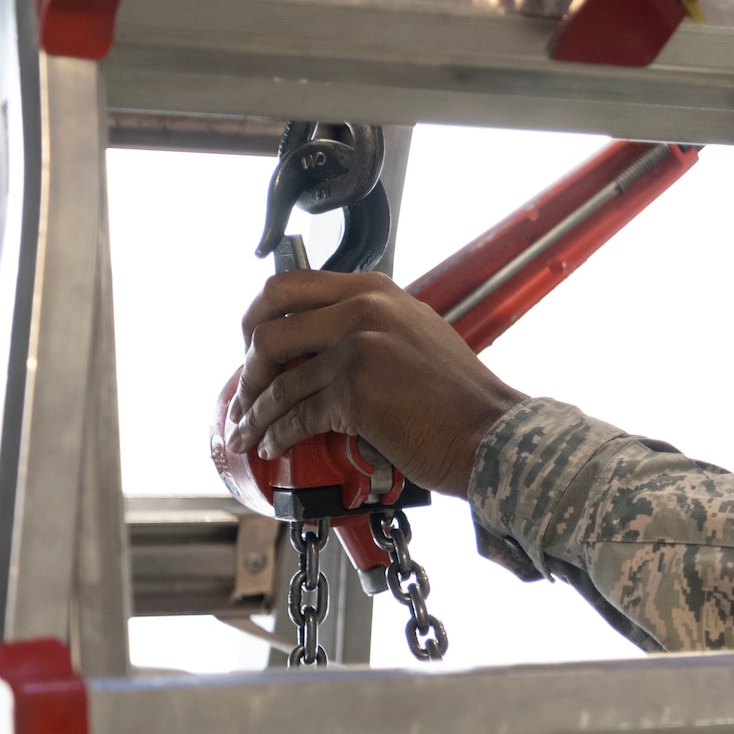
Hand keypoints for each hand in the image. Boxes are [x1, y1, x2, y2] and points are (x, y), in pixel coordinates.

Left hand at [225, 271, 525, 496]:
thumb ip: (370, 323)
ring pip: (277, 380)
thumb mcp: (415, 331)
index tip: (252, 349)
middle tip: (245, 390)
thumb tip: (320, 339)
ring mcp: (357, 348)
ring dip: (253, 413)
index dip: (258, 319)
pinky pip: (295, 416)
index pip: (289, 286)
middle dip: (246, 365)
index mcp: (374, 289)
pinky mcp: (354, 392)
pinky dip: (276, 436)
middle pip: (267, 326)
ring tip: (246, 432)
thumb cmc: (459, 394)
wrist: (489, 431)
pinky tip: (273, 447)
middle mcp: (362, 310)